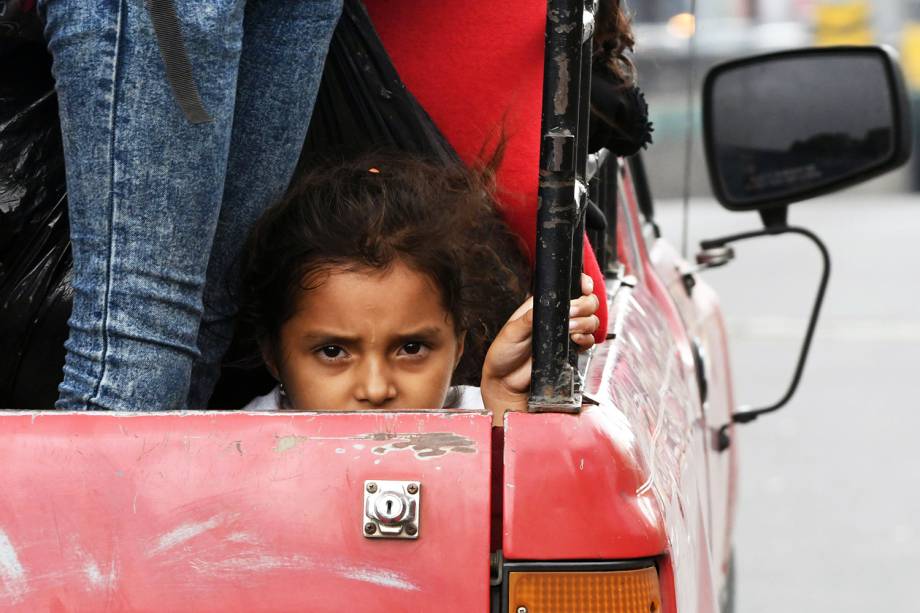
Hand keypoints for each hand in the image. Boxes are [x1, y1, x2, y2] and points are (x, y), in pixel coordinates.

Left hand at [481, 274, 599, 425]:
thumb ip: (528, 319)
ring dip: (585, 323)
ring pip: (591, 321)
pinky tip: (575, 340)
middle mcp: (558, 316)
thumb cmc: (504, 352)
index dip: (582, 284)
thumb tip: (542, 307)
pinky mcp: (570, 349)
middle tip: (573, 313)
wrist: (506, 381)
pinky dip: (586, 339)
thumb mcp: (512, 331)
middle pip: (587, 303)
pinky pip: (588, 341)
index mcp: (543, 305)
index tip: (584, 288)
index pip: (569, 288)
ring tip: (571, 329)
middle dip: (586, 305)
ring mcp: (566, 333)